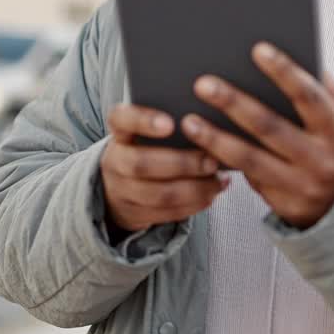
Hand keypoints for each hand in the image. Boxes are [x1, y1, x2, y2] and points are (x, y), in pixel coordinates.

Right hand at [100, 104, 229, 233]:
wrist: (120, 185)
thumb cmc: (145, 147)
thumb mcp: (147, 131)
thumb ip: (170, 121)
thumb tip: (207, 120)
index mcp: (119, 132)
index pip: (121, 120)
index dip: (143, 121)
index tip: (170, 123)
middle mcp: (116, 161)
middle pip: (142, 164)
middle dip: (181, 163)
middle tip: (211, 161)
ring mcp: (122, 191)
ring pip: (158, 194)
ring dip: (194, 189)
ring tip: (218, 180)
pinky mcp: (136, 213)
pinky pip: (166, 213)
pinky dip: (193, 204)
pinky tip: (211, 194)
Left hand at [184, 42, 333, 228]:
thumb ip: (325, 92)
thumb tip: (302, 57)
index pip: (309, 96)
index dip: (285, 72)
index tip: (258, 49)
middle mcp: (320, 160)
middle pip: (270, 127)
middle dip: (234, 103)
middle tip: (203, 84)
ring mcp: (300, 185)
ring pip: (250, 159)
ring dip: (215, 138)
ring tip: (189, 120)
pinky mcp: (282, 204)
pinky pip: (246, 178)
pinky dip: (221, 160)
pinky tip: (197, 147)